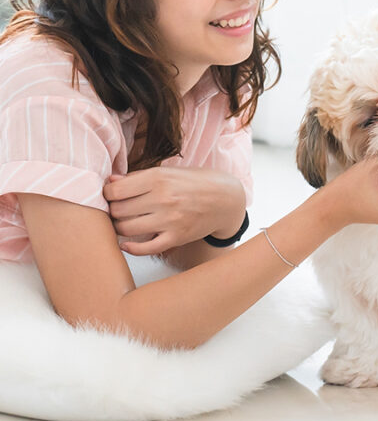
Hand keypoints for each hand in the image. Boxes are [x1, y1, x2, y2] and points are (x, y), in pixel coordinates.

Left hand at [102, 167, 246, 255]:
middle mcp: (163, 198)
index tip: (111, 194)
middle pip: (118, 210)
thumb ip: (140, 176)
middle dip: (113, 210)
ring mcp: (170, 220)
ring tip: (125, 222)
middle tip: (118, 209)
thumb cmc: (197, 182)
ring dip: (120, 227)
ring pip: (126, 229)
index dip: (107, 193)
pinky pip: (144, 249)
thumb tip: (111, 180)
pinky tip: (127, 243)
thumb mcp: (171, 172)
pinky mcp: (176, 237)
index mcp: (159, 178)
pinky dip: (130, 248)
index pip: (115, 190)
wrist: (226, 199)